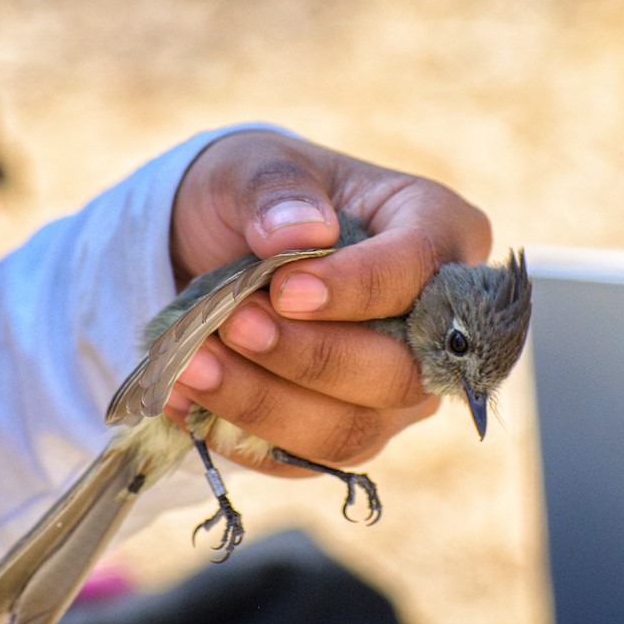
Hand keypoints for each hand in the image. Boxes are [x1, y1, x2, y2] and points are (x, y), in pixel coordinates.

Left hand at [165, 126, 491, 473]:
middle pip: (398, 372)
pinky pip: (304, 459)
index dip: (357, 288)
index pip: (421, 272)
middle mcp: (437, 327)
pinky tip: (184, 400)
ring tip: (192, 367)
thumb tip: (302, 229)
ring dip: (265, 404)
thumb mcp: (254, 165)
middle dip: (308, 357)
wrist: (220, 249)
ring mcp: (396, 391)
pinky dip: (241, 434)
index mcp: (438, 233)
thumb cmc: (260, 197)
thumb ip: (276, 187)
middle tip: (232, 325)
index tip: (284, 289)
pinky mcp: (347, 432)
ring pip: (351, 430)